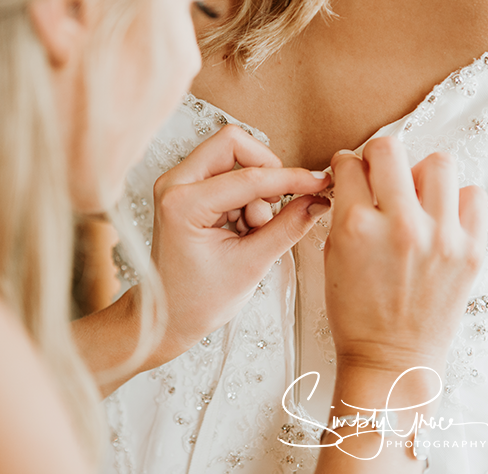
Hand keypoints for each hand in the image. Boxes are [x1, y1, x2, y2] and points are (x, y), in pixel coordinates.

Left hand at [151, 125, 331, 345]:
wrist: (168, 316)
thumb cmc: (199, 299)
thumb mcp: (251, 265)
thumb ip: (288, 227)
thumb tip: (319, 199)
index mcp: (182, 203)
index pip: (249, 176)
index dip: (290, 179)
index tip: (320, 183)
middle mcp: (173, 184)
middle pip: (233, 144)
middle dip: (265, 171)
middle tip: (273, 209)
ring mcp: (176, 183)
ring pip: (232, 157)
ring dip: (254, 191)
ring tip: (249, 232)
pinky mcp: (184, 189)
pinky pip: (226, 174)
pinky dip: (244, 197)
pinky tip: (240, 229)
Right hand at [324, 138, 486, 373]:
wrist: (391, 358)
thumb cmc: (356, 314)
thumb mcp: (333, 258)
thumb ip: (344, 215)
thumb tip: (356, 180)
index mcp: (355, 227)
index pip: (350, 165)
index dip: (346, 166)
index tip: (350, 172)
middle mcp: (399, 225)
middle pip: (390, 150)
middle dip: (378, 157)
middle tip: (379, 174)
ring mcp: (441, 237)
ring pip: (438, 164)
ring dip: (421, 174)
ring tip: (415, 196)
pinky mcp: (471, 251)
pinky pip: (473, 197)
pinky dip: (456, 201)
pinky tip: (440, 218)